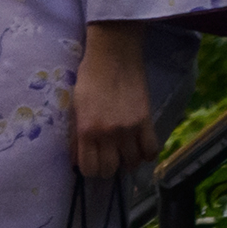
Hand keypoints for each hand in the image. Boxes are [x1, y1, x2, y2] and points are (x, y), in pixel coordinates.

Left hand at [69, 21, 160, 180]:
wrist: (113, 57)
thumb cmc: (89, 78)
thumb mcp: (75, 106)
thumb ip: (76, 135)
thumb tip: (76, 161)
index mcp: (85, 129)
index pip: (89, 168)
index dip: (90, 170)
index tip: (92, 165)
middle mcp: (107, 133)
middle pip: (110, 169)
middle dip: (108, 168)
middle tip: (108, 159)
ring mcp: (128, 129)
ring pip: (132, 163)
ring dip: (127, 161)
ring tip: (124, 153)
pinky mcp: (146, 121)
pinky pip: (151, 150)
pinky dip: (147, 154)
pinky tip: (141, 148)